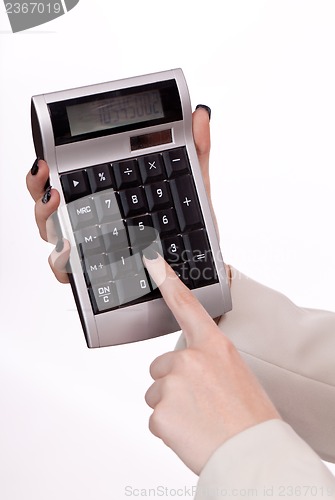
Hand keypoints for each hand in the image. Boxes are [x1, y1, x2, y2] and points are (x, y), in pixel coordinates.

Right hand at [26, 106, 213, 282]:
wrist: (197, 268)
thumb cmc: (187, 228)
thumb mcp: (191, 188)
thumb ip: (195, 151)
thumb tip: (200, 114)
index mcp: (107, 196)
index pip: (69, 179)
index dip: (51, 168)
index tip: (46, 159)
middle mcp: (92, 221)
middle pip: (51, 204)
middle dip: (38, 189)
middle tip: (45, 174)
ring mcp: (92, 247)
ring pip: (52, 234)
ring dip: (45, 218)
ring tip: (55, 204)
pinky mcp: (96, 274)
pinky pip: (67, 270)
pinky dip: (60, 261)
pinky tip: (68, 249)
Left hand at [144, 253, 280, 475]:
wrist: (254, 454)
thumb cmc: (251, 417)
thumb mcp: (236, 374)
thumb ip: (209, 363)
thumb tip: (190, 370)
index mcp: (213, 346)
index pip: (186, 305)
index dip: (166, 280)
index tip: (151, 260)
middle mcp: (189, 360)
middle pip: (160, 366)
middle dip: (173, 383)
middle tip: (200, 403)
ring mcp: (172, 385)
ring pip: (157, 393)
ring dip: (172, 407)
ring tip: (199, 419)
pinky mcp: (160, 412)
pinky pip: (156, 418)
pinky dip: (170, 428)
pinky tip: (191, 432)